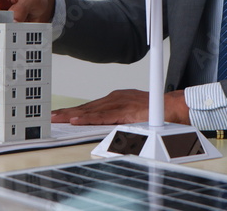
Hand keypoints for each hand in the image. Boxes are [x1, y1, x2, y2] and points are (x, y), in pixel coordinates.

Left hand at [51, 89, 189, 124]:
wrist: (174, 107)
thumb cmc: (156, 111)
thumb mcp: (133, 114)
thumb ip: (119, 119)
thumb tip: (107, 128)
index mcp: (116, 99)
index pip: (91, 107)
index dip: (74, 111)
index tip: (61, 115)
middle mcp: (115, 99)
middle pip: (87, 107)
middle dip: (68, 112)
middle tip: (52, 116)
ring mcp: (119, 104)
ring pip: (91, 110)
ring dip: (72, 115)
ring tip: (57, 119)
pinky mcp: (124, 111)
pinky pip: (103, 116)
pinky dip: (88, 118)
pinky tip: (76, 121)